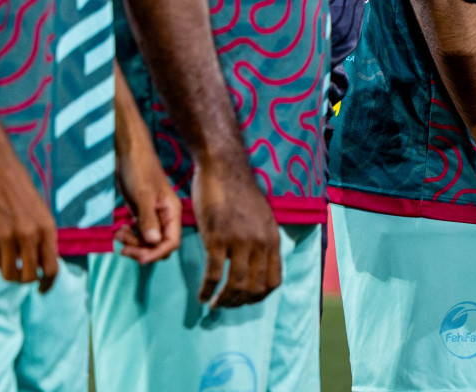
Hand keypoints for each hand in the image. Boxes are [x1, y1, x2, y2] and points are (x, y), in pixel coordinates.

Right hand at [0, 156, 57, 291]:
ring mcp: (10, 235)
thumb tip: (42, 264)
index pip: (52, 267)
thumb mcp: (39, 214)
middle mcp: (32, 234)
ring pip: (10, 273)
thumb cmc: (20, 194)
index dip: (47, 283)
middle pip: (30, 276)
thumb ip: (42, 238)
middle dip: (24, 279)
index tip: (42, 290)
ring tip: (6, 262)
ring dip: (8, 272)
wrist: (1, 173)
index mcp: (48, 229)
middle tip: (19, 274)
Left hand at [116, 139, 182, 264]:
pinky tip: (120, 230)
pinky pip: (139, 233)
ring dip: (133, 242)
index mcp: (172, 212)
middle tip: (123, 247)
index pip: (171, 242)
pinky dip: (129, 236)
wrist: (130, 154)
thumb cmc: (140, 170)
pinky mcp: (142, 213)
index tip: (138, 258)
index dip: (157, 253)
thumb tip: (153, 242)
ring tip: (118, 234)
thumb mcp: (143, 195)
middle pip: (159, 245)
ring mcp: (153, 215)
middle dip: (142, 250)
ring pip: (148, 241)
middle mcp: (165, 216)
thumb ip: (149, 219)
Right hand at [190, 157, 281, 307]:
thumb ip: (262, 238)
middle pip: (255, 288)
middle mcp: (260, 243)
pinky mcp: (218, 240)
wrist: (223, 169)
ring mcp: (240, 242)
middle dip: (240, 302)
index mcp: (272, 239)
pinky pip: (214, 275)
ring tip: (213, 305)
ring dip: (224, 301)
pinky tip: (201, 296)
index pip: (274, 280)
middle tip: (226, 306)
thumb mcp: (261, 216)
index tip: (246, 300)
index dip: (260, 296)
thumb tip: (259, 259)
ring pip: (236, 286)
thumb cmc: (238, 191)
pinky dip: (207, 291)